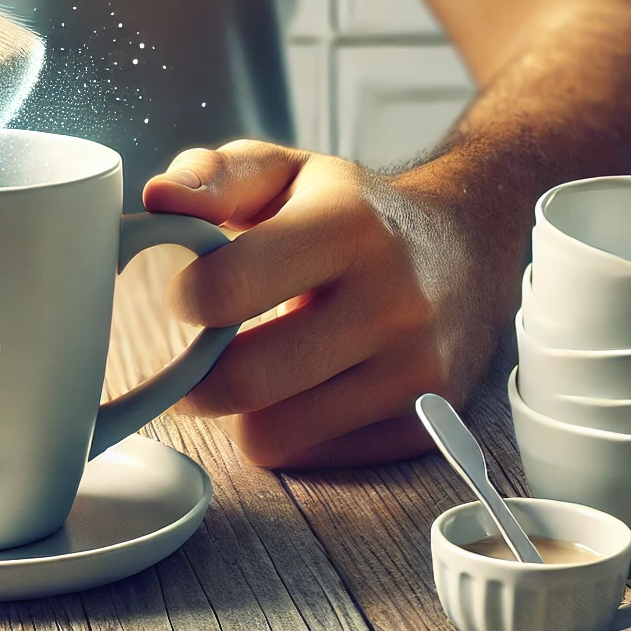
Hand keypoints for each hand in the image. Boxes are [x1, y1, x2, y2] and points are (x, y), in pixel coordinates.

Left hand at [142, 140, 519, 468]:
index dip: (187, 297)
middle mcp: (392, 302)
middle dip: (198, 374)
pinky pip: (310, 457)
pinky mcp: (422, 425)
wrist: (472, 246)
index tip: (190, 294)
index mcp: (348, 226)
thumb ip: (215, 176)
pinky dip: (292, 429)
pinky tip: (308, 387)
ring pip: (271, 433)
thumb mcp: (288, 173)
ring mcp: (414, 371)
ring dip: (245, 407)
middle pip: (243, 380)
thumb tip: (159, 200)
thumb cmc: (356, 212)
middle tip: (201, 352)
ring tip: (261, 364)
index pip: (227, 289)